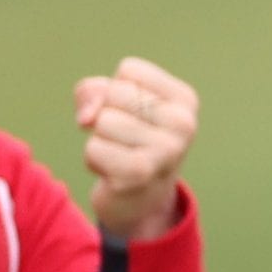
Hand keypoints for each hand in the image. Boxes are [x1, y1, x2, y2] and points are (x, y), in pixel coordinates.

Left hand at [75, 57, 197, 242]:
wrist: (140, 202)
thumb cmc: (127, 141)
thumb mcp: (112, 104)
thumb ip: (93, 91)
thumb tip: (87, 118)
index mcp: (184, 100)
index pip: (129, 69)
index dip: (116, 91)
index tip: (134, 117)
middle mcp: (183, 123)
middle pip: (114, 93)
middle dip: (106, 116)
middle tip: (125, 141)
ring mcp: (166, 150)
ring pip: (101, 120)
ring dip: (99, 141)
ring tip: (119, 156)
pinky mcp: (140, 173)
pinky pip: (94, 148)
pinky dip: (94, 160)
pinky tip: (113, 173)